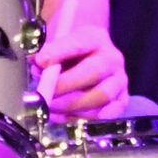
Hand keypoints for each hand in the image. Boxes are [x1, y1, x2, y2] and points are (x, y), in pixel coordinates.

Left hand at [33, 0, 129, 119]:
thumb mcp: (59, 45)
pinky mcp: (122, 100)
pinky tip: (63, 117)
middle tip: (44, 94)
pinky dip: (82, 119)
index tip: (40, 61)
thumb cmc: (70, 53)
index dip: (59, 52)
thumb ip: (46, 54)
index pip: (79, 43)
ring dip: (72, 105)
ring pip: (101, 96)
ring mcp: (120, 80)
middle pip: (95, 71)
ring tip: (51, 108)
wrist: (92, 60)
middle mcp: (112, 58)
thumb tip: (36, 65)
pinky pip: (106, 115)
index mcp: (95, 38)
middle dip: (66, 85)